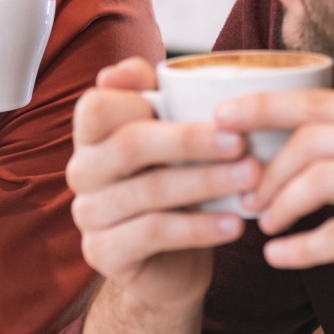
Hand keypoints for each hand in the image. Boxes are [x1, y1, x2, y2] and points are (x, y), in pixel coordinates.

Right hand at [64, 57, 255, 311]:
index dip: (141, 99)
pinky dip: (199, 228)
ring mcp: (88, 214)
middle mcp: (82, 171)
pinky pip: (154, 233)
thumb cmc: (177, 187)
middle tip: (242, 141)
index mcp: (92, 136)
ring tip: (252, 178)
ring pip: (149, 190)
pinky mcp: (102, 253)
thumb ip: (157, 97)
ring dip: (206, 182)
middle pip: (130, 144)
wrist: (175, 264)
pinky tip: (235, 224)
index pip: (98, 105)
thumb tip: (128, 69)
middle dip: (191, 140)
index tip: (198, 105)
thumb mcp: (173, 140)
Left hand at [221, 90, 333, 333]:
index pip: (319, 100)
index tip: (220, 121)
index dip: (262, 108)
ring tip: (264, 225)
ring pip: (317, 178)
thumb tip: (287, 140)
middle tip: (246, 194)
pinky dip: (300, 248)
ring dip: (279, 204)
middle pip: (311, 137)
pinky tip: (280, 258)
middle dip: (266, 167)